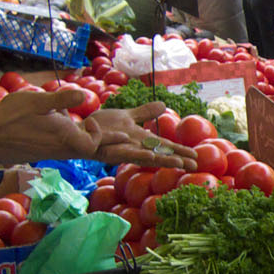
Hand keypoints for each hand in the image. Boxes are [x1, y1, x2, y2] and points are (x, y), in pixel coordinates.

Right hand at [0, 89, 103, 161]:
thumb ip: (61, 99)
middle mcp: (57, 150)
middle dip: (97, 139)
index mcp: (62, 139)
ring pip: (68, 146)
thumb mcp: (38, 101)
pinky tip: (47, 119)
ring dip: (75, 134)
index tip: (89, 120)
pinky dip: (60, 135)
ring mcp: (46, 153)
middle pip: (84, 148)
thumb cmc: (11, 116)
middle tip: (120, 137)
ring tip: (70, 118)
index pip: (91, 146)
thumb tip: (83, 95)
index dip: (97, 135)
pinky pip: (56, 145)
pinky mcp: (36, 152)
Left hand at [83, 102, 197, 168]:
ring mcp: (115, 149)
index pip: (162, 147)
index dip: (178, 152)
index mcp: (138, 141)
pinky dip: (125, 148)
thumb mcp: (127, 116)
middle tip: (192, 166)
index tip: (195, 157)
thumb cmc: (102, 126)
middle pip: (155, 155)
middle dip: (173, 160)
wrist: (78, 129)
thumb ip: (144, 113)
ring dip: (155, 159)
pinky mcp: (98, 149)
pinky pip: (112, 150)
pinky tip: (142, 151)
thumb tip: (163, 107)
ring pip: (137, 156)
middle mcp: (130, 147)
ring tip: (174, 163)